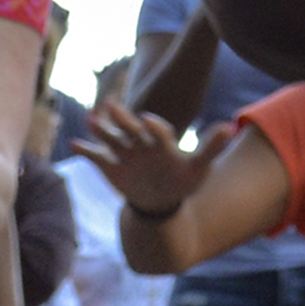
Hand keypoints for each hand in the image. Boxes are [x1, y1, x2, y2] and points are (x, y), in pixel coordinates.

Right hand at [81, 101, 211, 218]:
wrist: (160, 200)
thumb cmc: (181, 181)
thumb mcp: (198, 168)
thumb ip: (211, 148)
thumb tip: (231, 127)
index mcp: (161, 141)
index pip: (157, 131)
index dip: (153, 126)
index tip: (147, 121)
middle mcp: (140, 142)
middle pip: (130, 128)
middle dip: (121, 118)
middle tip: (111, 105)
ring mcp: (123, 153)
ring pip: (110, 138)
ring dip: (100, 130)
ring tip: (90, 119)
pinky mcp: (109, 165)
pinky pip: (96, 157)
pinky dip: (85, 151)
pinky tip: (73, 145)